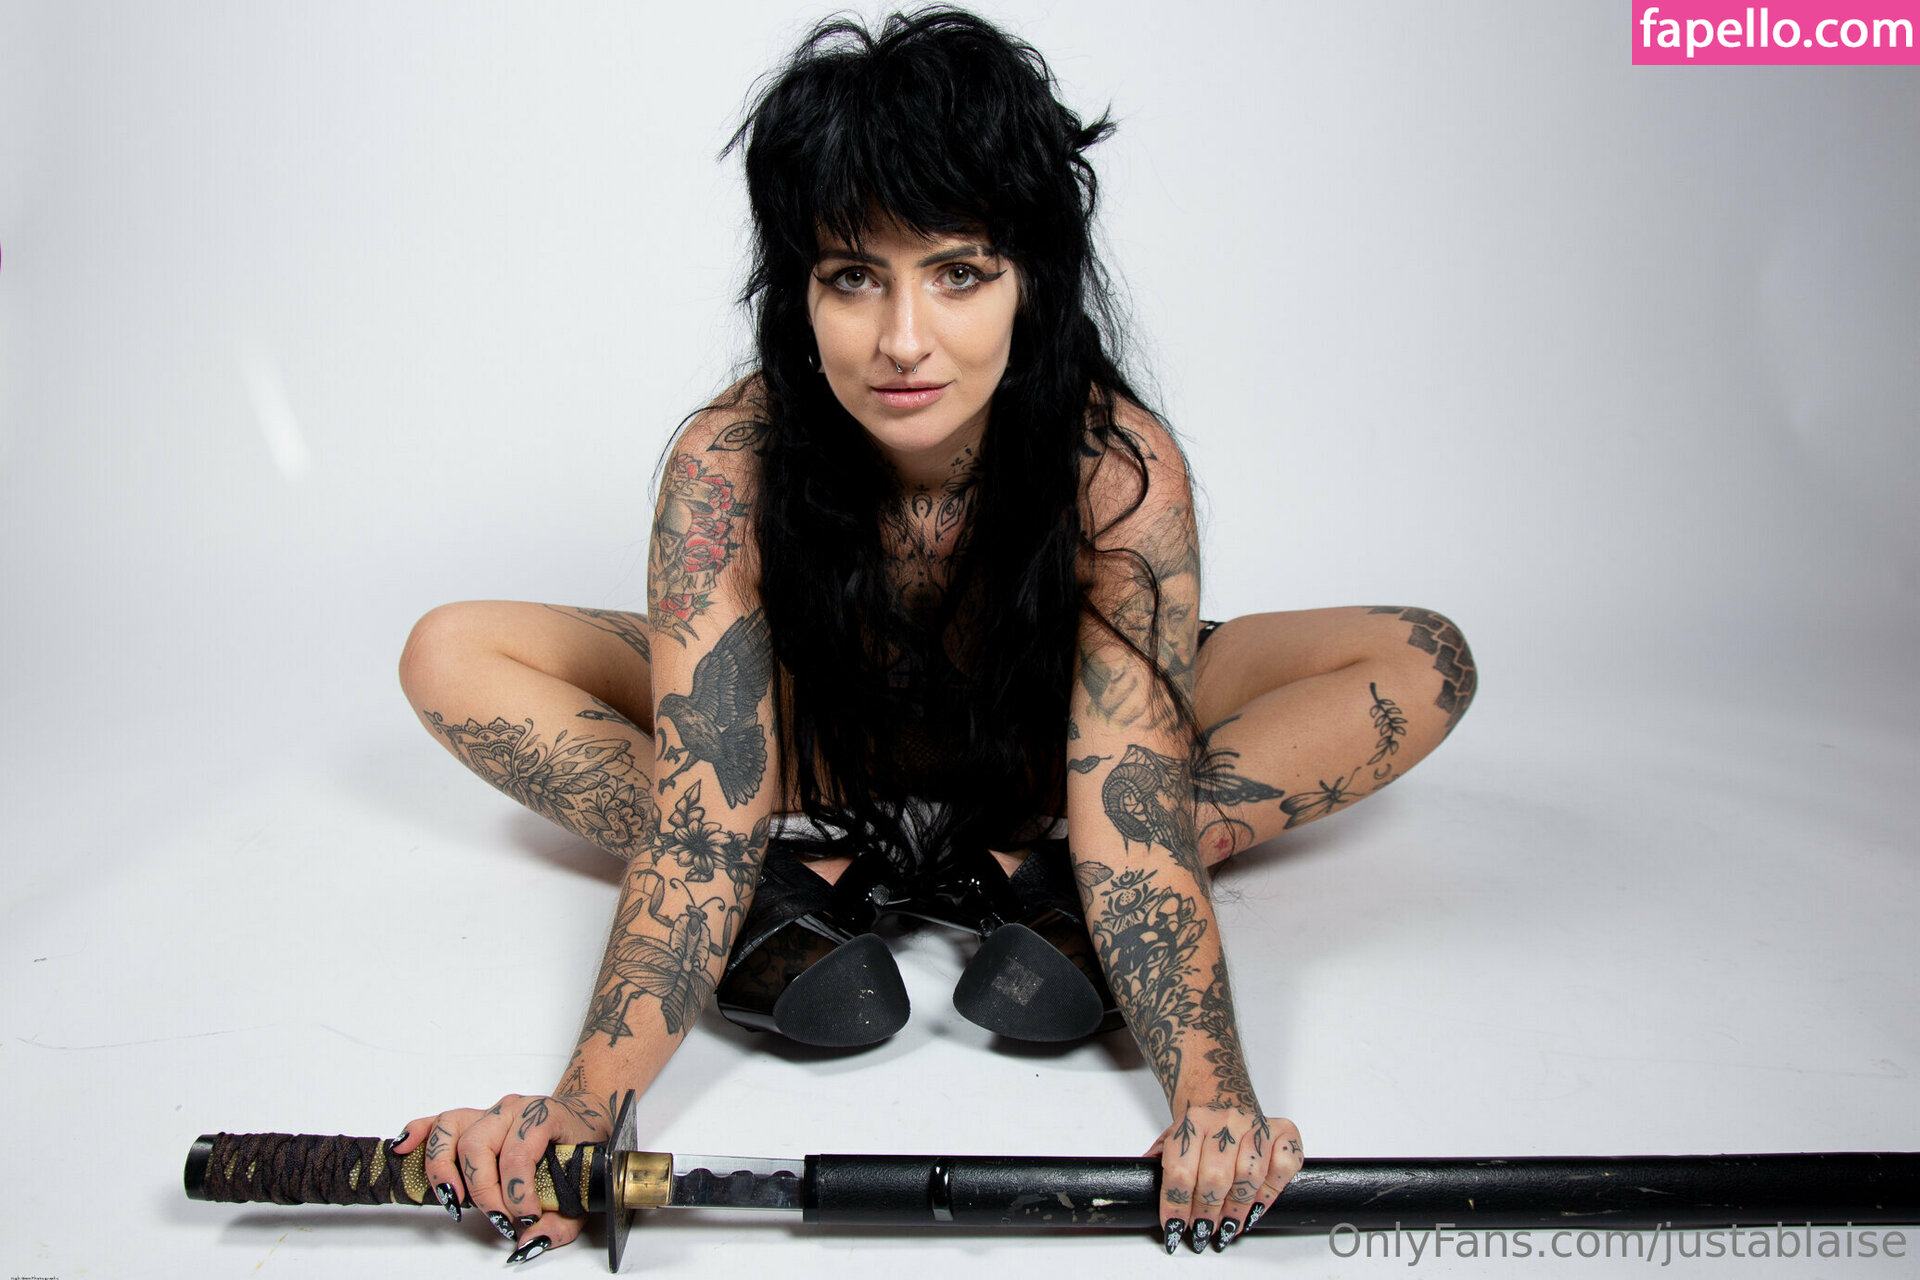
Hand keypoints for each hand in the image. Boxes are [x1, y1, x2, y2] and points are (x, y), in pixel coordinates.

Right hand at [393, 1092, 612, 1261]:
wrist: (583, 1117)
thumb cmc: (580, 1149)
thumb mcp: (583, 1188)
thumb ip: (560, 1223)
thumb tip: (527, 1243)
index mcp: (544, 1115)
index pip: (519, 1152)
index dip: (517, 1192)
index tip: (526, 1219)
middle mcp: (512, 1108)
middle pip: (479, 1145)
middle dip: (483, 1190)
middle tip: (498, 1219)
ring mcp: (489, 1111)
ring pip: (451, 1131)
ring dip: (445, 1171)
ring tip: (455, 1202)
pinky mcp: (473, 1119)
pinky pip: (438, 1121)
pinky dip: (418, 1134)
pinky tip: (403, 1150)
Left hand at [1145, 1103, 1302, 1252]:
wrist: (1224, 1094)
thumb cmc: (1200, 1128)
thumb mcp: (1172, 1138)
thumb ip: (1159, 1160)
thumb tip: (1139, 1180)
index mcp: (1193, 1121)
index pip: (1180, 1171)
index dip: (1176, 1205)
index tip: (1174, 1227)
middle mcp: (1226, 1120)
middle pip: (1214, 1178)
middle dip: (1206, 1212)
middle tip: (1201, 1230)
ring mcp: (1257, 1125)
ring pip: (1248, 1177)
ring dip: (1235, 1209)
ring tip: (1226, 1225)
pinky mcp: (1285, 1132)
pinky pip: (1283, 1167)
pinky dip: (1270, 1193)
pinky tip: (1254, 1206)